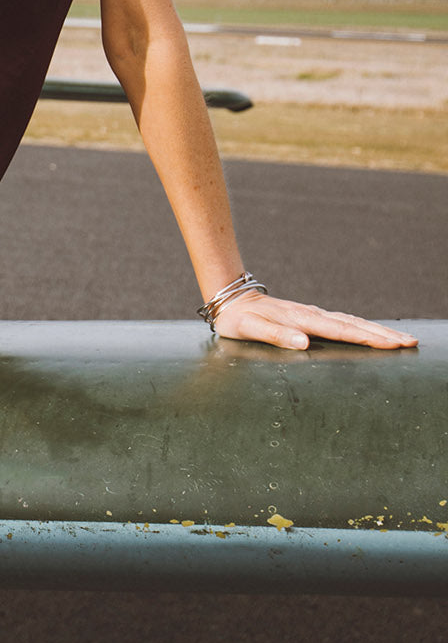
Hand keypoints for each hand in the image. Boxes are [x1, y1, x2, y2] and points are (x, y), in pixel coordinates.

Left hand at [212, 293, 417, 350]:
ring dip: (376, 330)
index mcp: (302, 320)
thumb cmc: (238, 319)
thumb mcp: (250, 329)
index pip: (342, 331)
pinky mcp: (308, 316)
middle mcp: (311, 315)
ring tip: (400, 338)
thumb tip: (304, 342)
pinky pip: (341, 321)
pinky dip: (360, 326)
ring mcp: (311, 314)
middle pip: (354, 325)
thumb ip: (276, 335)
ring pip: (350, 322)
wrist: (230, 298)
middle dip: (384, 334)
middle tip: (411, 342)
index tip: (395, 344)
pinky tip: (369, 330)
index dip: (369, 338)